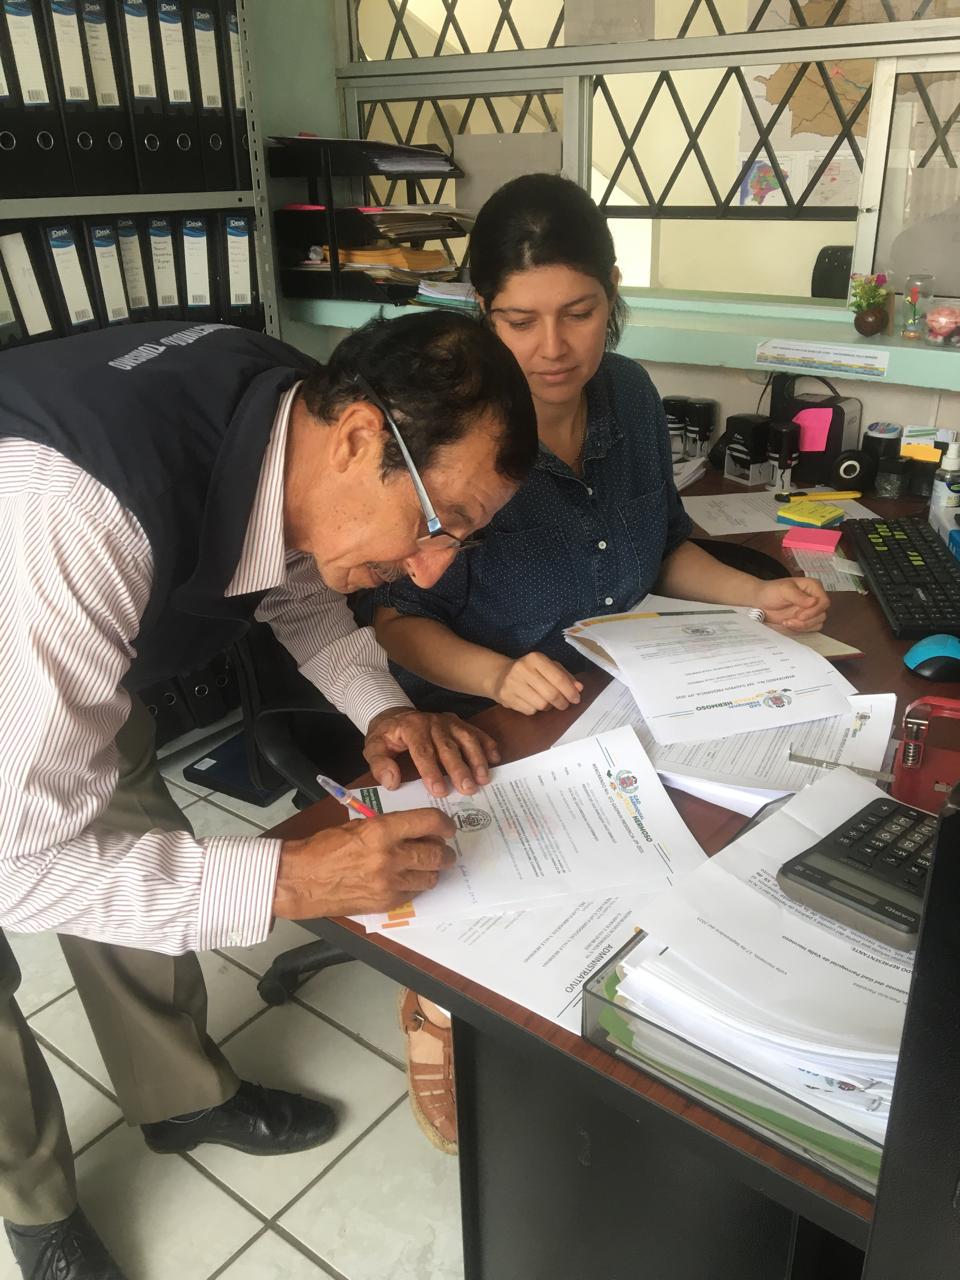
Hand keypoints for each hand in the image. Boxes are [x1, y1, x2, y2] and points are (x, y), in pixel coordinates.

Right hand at [273, 808, 455, 919]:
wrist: (302, 880)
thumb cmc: (325, 847)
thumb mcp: (359, 825)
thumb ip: (389, 827)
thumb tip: (417, 830)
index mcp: (382, 830)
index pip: (429, 822)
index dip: (444, 824)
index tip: (448, 828)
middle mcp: (390, 856)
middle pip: (436, 853)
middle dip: (445, 852)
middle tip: (443, 850)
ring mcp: (389, 883)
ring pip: (430, 877)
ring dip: (431, 870)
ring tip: (425, 866)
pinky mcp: (386, 903)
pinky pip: (414, 894)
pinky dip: (415, 886)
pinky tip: (405, 880)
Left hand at [364, 706, 499, 797]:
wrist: (396, 714)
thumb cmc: (387, 736)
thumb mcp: (374, 747)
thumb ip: (380, 764)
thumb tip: (392, 781)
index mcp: (412, 727)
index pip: (422, 751)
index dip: (431, 771)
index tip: (439, 791)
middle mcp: (433, 722)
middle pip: (448, 746)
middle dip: (459, 768)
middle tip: (468, 789)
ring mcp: (449, 721)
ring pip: (466, 738)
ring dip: (477, 758)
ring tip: (483, 779)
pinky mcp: (459, 723)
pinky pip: (476, 732)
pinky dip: (487, 744)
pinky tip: (496, 759)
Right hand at [490, 652, 582, 714]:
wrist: (499, 675)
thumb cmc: (529, 670)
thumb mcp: (547, 666)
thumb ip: (564, 676)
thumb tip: (578, 688)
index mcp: (535, 658)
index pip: (558, 678)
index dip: (570, 691)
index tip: (576, 698)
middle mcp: (522, 669)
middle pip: (551, 694)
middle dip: (562, 702)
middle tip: (565, 704)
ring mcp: (512, 684)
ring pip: (541, 705)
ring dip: (549, 707)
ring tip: (548, 702)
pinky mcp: (507, 698)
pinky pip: (530, 710)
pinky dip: (536, 710)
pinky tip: (533, 702)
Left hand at [753, 576, 829, 631]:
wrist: (760, 601)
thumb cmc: (771, 591)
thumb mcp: (784, 590)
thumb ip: (798, 596)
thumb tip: (814, 602)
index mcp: (813, 587)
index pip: (824, 601)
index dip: (815, 610)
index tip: (800, 615)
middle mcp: (815, 598)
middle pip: (822, 613)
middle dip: (807, 620)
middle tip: (792, 619)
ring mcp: (811, 610)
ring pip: (818, 622)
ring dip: (803, 625)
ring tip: (787, 621)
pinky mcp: (806, 619)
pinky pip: (811, 628)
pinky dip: (800, 628)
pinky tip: (788, 623)